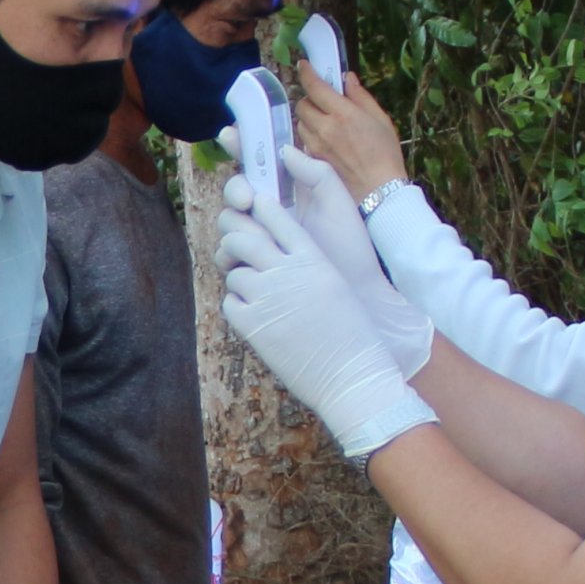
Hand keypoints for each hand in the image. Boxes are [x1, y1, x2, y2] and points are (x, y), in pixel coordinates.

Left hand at [221, 190, 436, 458]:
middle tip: (237, 254)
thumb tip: (281, 261)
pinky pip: (230, 303)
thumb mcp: (335, 287)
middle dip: (235, 244)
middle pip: (243, 239)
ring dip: (240, 283)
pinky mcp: (252, 325)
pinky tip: (255, 319)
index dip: (262, 211)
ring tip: (257, 298)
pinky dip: (238, 308)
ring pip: (234, 274)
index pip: (278, 219)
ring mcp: (266, 297)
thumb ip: (308, 268)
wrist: (352, 376)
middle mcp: (287, 272)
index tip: (255, 207)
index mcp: (313, 258)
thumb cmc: (353, 336)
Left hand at [292, 69, 410, 194]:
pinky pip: (304, 140)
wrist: (379, 189)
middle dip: (309, 99)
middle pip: (302, 104)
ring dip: (309, 118)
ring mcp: (316, 145)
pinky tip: (325, 138)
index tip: (303, 65)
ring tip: (326, 121)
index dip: (306, 73)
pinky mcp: (314, 159)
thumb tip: (347, 79)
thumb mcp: (380, 118)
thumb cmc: (385, 153)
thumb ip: (360, 96)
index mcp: (343, 113)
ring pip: (301, 123)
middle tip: (323, 101)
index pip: (315, 87)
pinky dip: (310, 134)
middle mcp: (325, 127)